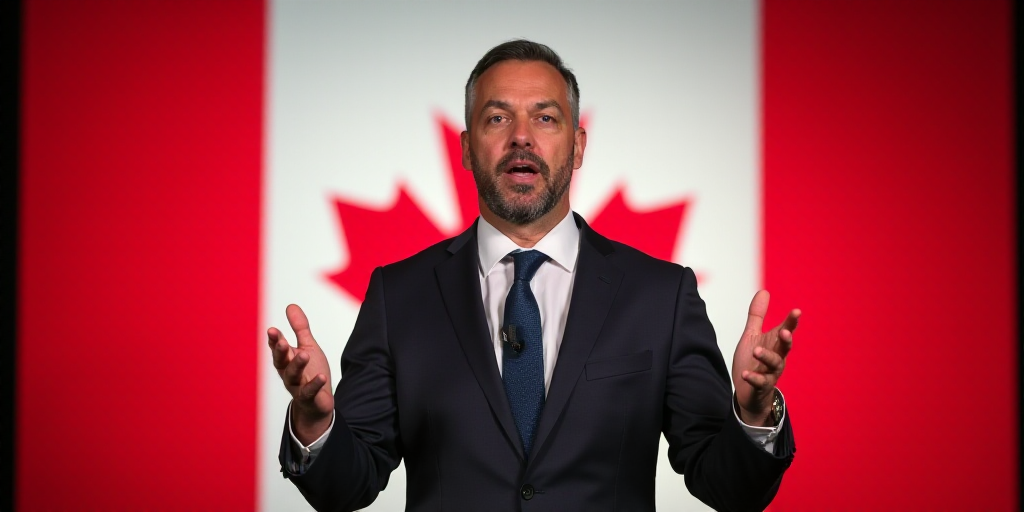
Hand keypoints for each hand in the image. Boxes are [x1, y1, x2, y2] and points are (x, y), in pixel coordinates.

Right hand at [268, 304, 333, 443]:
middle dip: (279, 351)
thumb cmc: (311, 372)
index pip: (278, 348)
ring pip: (292, 376)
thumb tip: (291, 305)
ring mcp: (297, 387)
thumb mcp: (307, 347)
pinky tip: (321, 377)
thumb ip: (300, 328)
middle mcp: (288, 373)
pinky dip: (314, 384)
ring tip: (304, 355)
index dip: (274, 340)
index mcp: (287, 360)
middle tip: (281, 341)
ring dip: (297, 365)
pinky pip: (309, 392)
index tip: (272, 330)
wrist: (318, 403)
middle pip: (281, 362)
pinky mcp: (309, 398)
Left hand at [731, 290, 799, 425]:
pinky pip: (760, 382)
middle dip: (786, 339)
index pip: (785, 330)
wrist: (748, 392)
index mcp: (774, 343)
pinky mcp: (760, 386)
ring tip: (756, 350)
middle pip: (785, 347)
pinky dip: (753, 378)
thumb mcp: (752, 336)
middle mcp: (777, 357)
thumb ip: (757, 316)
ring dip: (767, 357)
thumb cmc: (752, 361)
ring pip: (774, 364)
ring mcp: (770, 372)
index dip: (791, 322)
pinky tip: (745, 374)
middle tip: (785, 332)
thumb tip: (764, 291)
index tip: (797, 311)